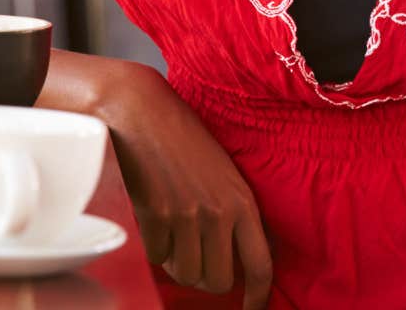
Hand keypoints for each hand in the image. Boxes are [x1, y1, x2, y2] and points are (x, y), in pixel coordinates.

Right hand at [100, 64, 272, 309]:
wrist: (145, 113)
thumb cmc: (186, 141)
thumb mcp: (225, 174)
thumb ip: (232, 214)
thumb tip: (232, 259)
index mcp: (243, 203)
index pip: (260, 265)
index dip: (258, 297)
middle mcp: (219, 213)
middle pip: (217, 281)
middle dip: (205, 278)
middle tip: (197, 256)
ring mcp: (186, 216)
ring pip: (185, 273)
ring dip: (178, 262)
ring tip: (175, 231)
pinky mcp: (155, 216)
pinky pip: (157, 257)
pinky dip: (155, 247)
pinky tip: (156, 218)